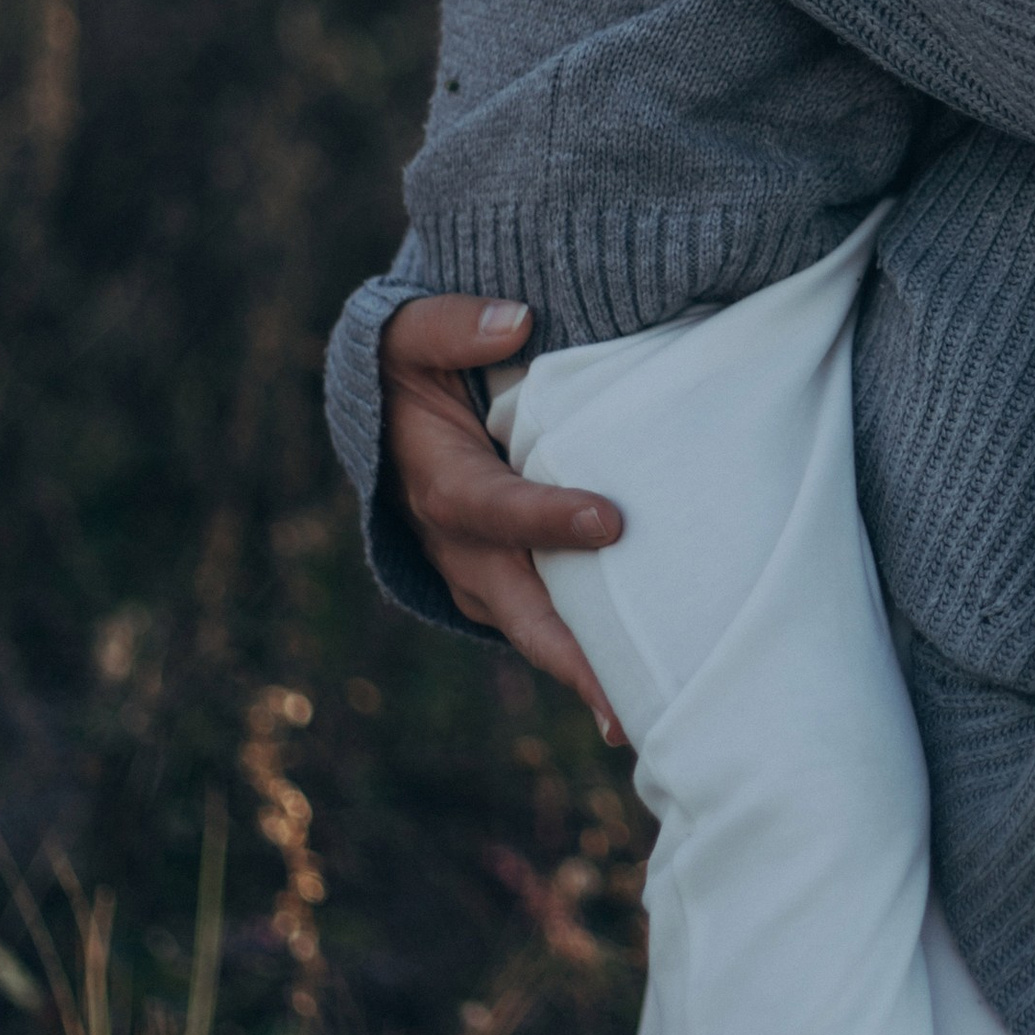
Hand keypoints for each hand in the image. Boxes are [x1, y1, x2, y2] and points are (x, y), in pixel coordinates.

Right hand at [379, 296, 628, 741]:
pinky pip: (548, 627)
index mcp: (440, 482)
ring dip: (584, 672)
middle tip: (623, 697)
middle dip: (569, 654)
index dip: (546, 519)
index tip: (610, 521)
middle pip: (517, 609)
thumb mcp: (410, 332)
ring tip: (643, 711)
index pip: (493, 509)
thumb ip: (453, 326)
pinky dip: (587, 659)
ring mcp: (481, 577)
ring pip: (534, 632)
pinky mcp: (508, 588)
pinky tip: (642, 688)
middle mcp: (457, 547)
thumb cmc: (414, 369)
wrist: (391, 419)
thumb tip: (515, 322)